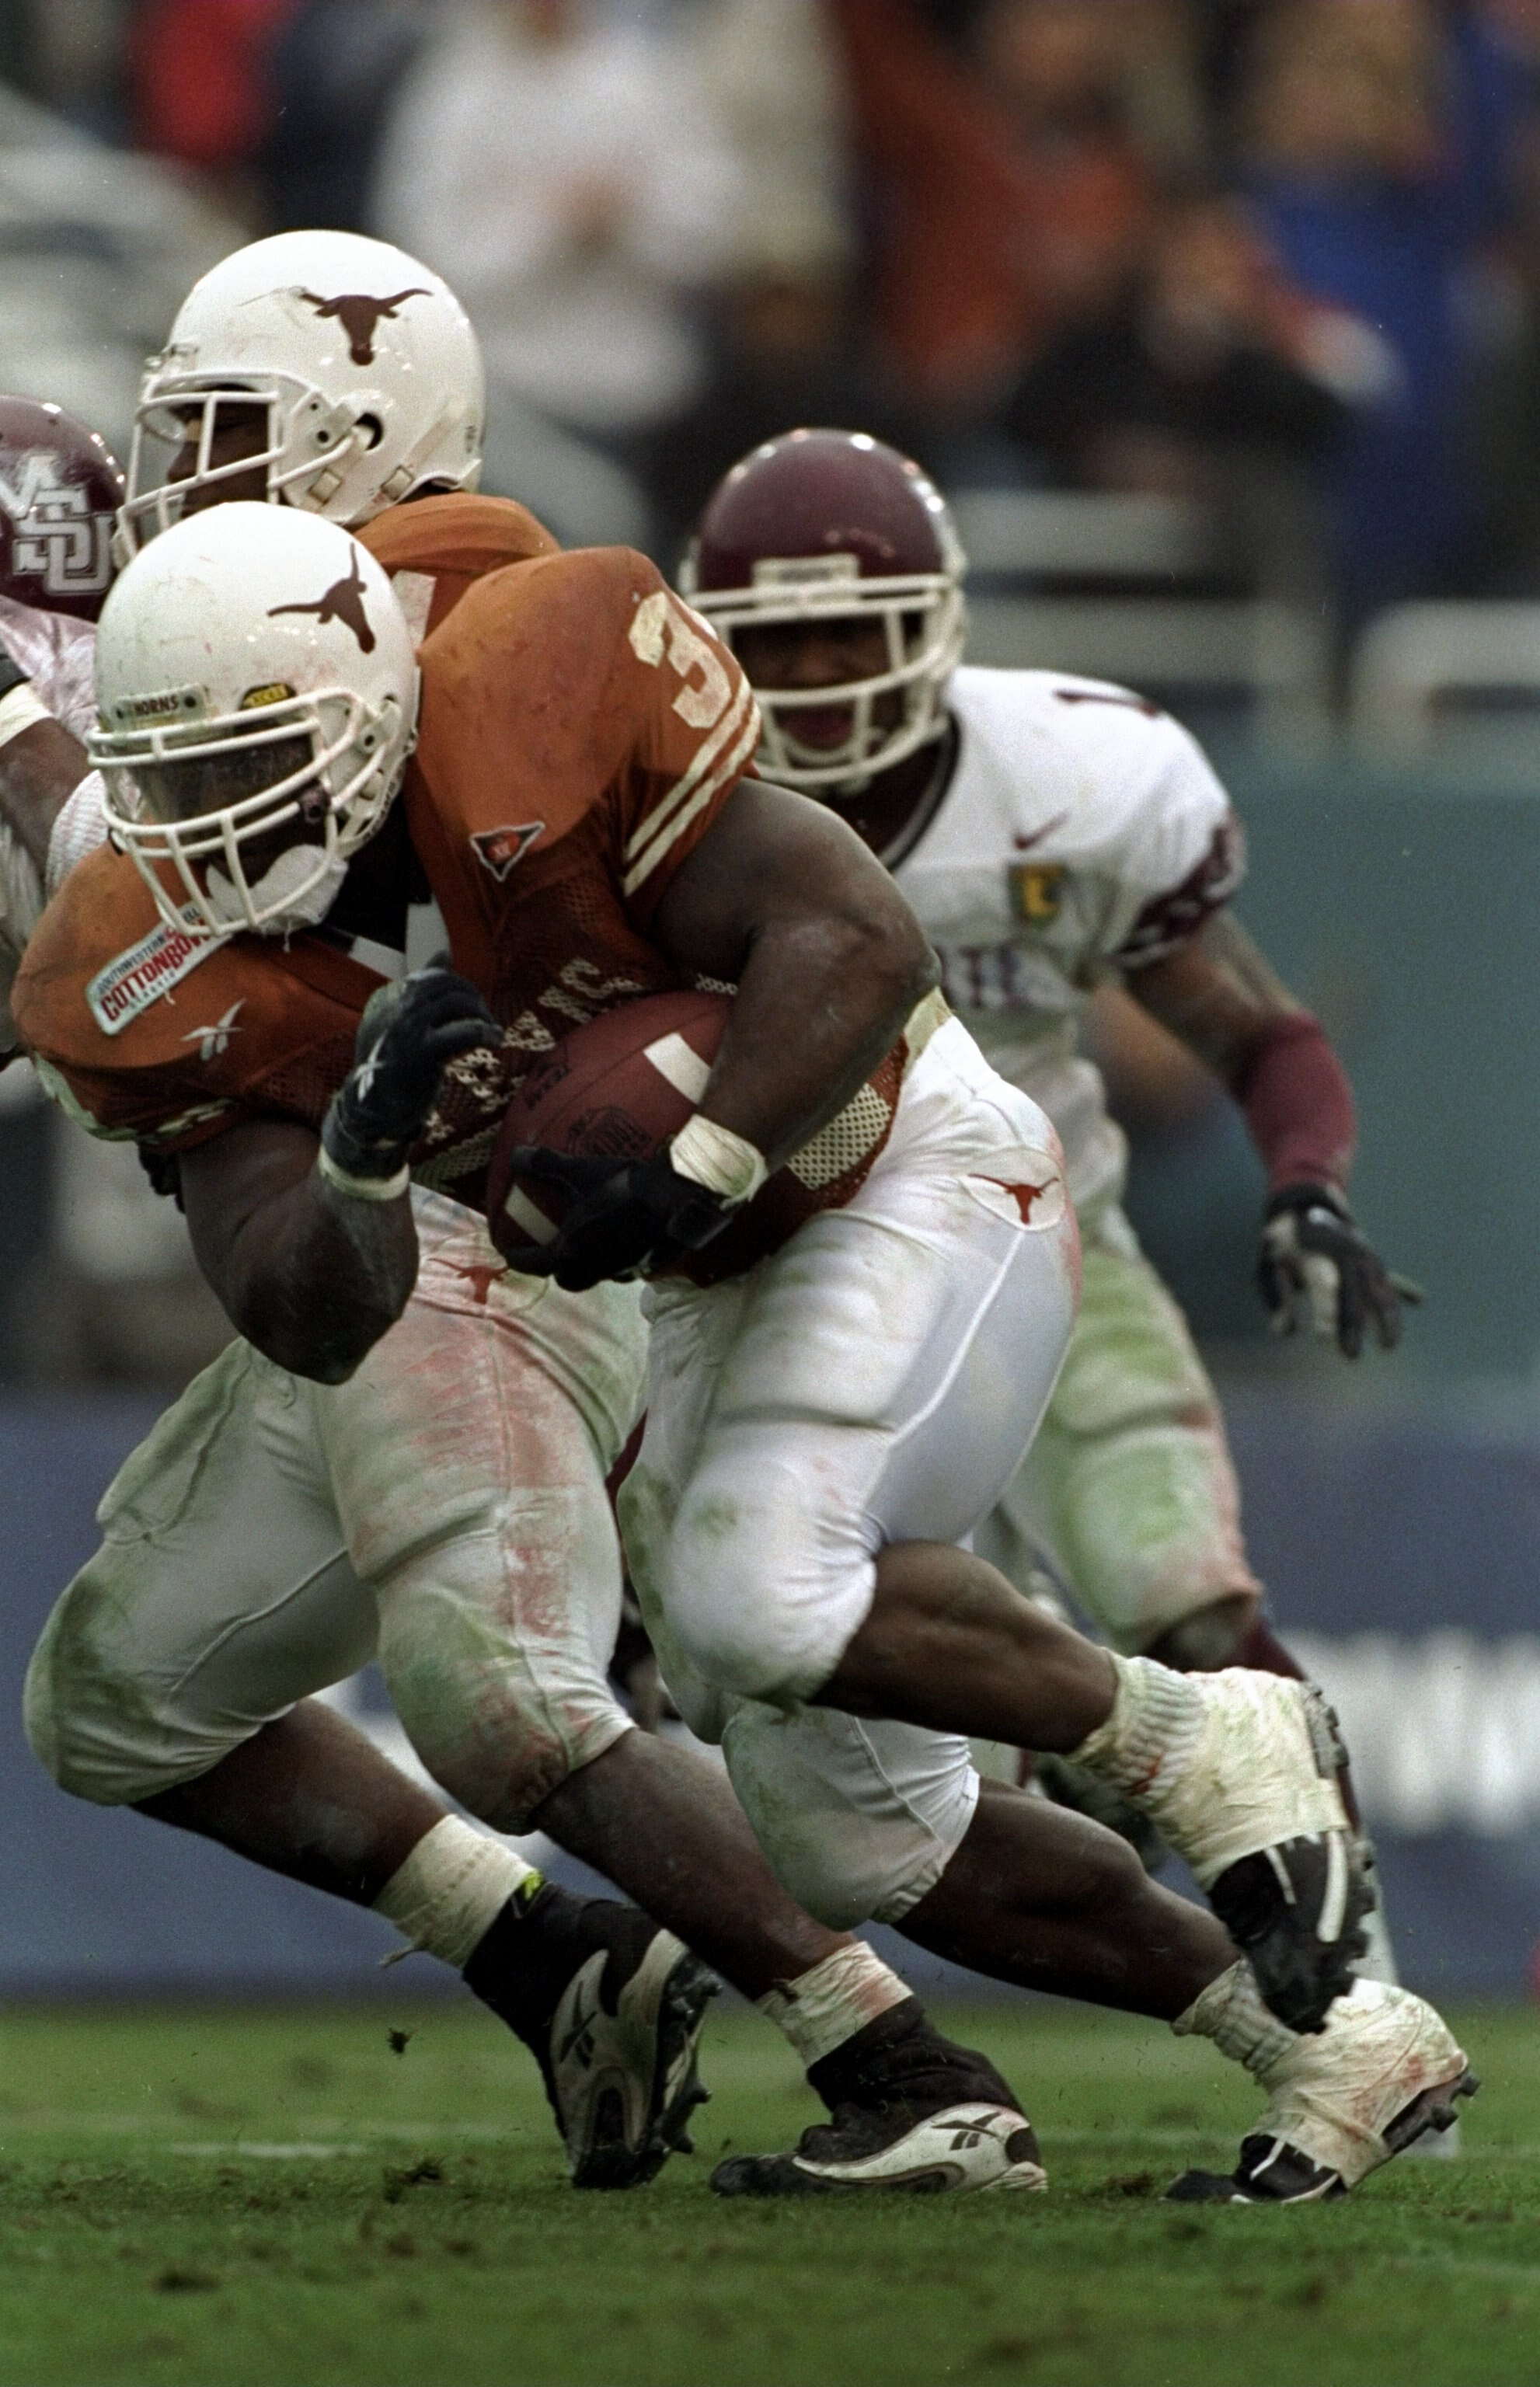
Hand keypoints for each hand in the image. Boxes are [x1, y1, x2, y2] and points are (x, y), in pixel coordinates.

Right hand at [321, 960, 498, 1186]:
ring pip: (457, 1004)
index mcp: (390, 999)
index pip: (433, 976)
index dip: (460, 986)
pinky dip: (483, 1033)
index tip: (472, 1004)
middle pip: (448, 985)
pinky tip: (494, 1041)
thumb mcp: (401, 1022)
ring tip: (493, 1032)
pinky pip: (461, 1032)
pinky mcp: (422, 1052)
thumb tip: (444, 953)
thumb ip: (421, 990)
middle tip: (486, 1018)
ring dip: (482, 1016)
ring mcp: (408, 1029)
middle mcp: (397, 1008)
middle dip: (474, 998)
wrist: (369, 1108)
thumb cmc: (389, 1065)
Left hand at [498, 1145, 732, 1290]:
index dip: (515, 1258)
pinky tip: (622, 1240)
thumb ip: (545, 1164)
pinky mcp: (647, 1267)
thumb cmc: (624, 1188)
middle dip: (554, 1268)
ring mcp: (622, 1271)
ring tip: (588, 1244)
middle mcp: (593, 1269)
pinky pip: (623, 1269)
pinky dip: (616, 1259)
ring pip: (596, 1276)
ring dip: (586, 1266)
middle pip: (565, 1279)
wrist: (676, 1201)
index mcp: (569, 1252)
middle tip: (551, 1249)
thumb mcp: (581, 1171)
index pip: (532, 1264)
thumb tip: (514, 1155)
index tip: (507, 1251)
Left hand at [1258, 1183, 1420, 1358]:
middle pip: (1353, 1293)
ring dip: (1385, 1319)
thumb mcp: (1270, 1265)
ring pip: (1378, 1289)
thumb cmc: (1285, 1242)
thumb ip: (1277, 1297)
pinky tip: (1396, 1328)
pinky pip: (1386, 1286)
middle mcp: (1344, 1253)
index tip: (1324, 1341)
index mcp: (1315, 1252)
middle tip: (1349, 1356)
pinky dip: (1393, 1306)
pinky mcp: (1373, 1261)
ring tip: (1387, 1347)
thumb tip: (1285, 1332)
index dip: (1326, 1315)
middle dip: (1353, 1326)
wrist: (1309, 1204)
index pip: (1324, 1287)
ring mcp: (1363, 1255)